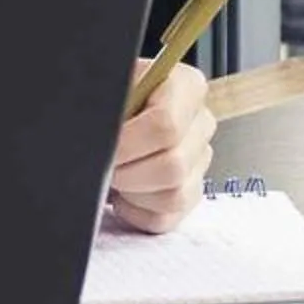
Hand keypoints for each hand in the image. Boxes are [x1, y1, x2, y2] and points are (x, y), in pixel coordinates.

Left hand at [107, 61, 214, 232]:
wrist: (107, 113)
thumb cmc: (107, 100)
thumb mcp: (105, 88)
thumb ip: (105, 105)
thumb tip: (103, 142)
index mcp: (186, 86)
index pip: (166, 124)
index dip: (128, 143)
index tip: (104, 148)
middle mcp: (200, 123)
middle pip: (173, 165)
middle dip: (127, 172)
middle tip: (104, 166)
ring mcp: (198, 161)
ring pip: (173, 195)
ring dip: (132, 193)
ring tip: (113, 177)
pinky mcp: (190, 192)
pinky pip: (166, 217)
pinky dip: (136, 212)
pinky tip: (122, 193)